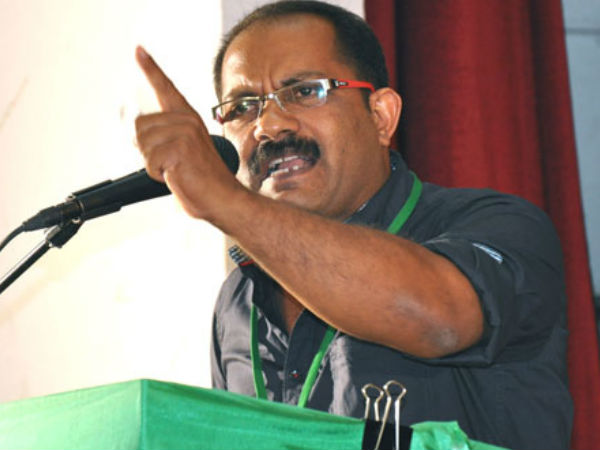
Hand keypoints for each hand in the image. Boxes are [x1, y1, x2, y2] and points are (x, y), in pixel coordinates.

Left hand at [134, 46, 239, 220]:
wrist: (223, 199)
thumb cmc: (203, 181)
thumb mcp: (181, 153)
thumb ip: (162, 139)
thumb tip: (136, 131)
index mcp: (187, 118)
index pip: (166, 87)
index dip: (150, 68)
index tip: (138, 51)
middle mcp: (186, 120)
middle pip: (139, 126)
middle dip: (147, 151)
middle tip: (173, 164)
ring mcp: (184, 132)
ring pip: (142, 144)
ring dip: (153, 164)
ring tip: (177, 170)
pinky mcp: (179, 148)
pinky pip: (149, 161)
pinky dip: (158, 175)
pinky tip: (178, 176)